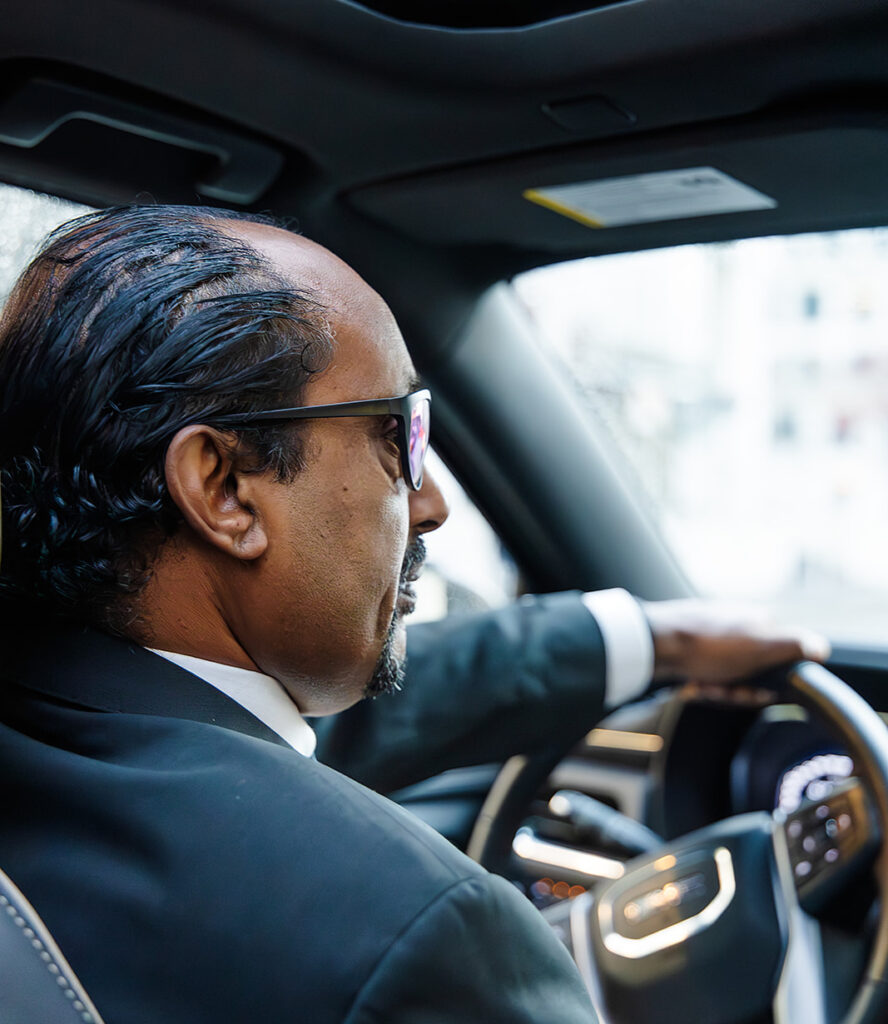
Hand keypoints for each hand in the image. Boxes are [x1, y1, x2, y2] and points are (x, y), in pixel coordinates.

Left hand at [640, 599, 830, 685]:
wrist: (652, 645)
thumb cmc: (706, 645)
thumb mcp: (759, 646)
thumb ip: (792, 645)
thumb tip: (821, 647)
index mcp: (758, 621)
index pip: (781, 662)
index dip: (768, 685)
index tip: (755, 692)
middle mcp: (737, 626)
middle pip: (753, 675)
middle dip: (739, 690)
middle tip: (722, 689)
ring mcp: (713, 637)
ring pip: (728, 679)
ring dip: (717, 690)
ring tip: (702, 685)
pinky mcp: (692, 649)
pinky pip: (706, 676)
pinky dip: (700, 685)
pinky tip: (691, 685)